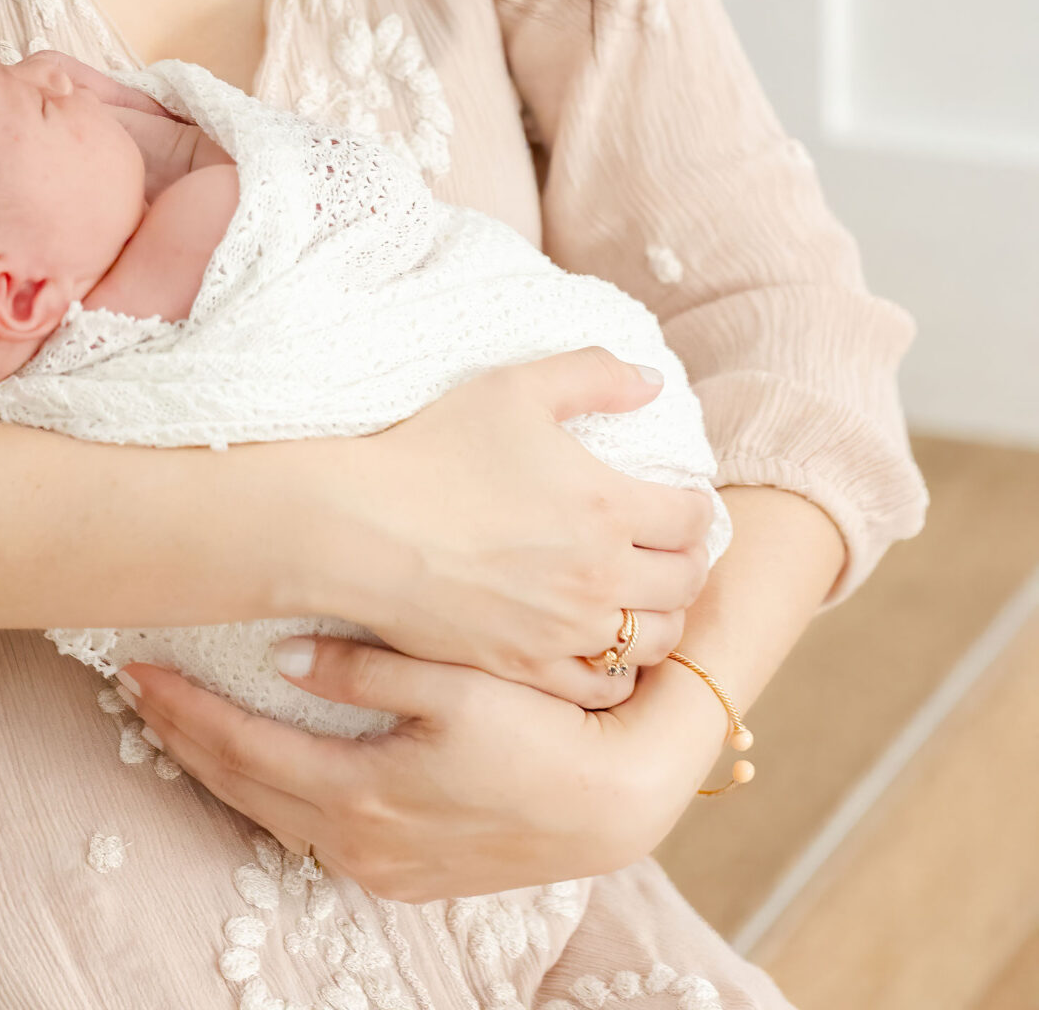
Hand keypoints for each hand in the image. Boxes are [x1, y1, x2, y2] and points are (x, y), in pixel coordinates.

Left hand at [123, 636, 727, 902]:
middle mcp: (356, 843)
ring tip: (180, 721)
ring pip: (270, 814)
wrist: (611, 805)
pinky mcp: (402, 872)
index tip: (140, 668)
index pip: (242, 747)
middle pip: (242, 787)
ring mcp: (378, 866)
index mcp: (358, 797)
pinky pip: (308, 831)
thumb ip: (365, 670)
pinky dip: (269, 791)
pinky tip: (259, 762)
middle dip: (185, 736)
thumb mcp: (455, 685)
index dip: (185, 708)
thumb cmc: (541, 733)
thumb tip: (284, 655)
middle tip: (139, 688)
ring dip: (222, 766)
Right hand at [318, 350, 714, 693]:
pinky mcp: (529, 667)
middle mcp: (600, 577)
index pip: (693, 520)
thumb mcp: (515, 389)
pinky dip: (618, 670)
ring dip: (662, 617)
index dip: (697, 508)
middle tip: (671, 549)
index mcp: (608, 506)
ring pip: (655, 642)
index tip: (683, 503)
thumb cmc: (435, 450)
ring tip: (644, 597)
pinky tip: (604, 645)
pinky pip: (603, 687)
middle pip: (686, 583)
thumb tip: (652, 380)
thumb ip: (592, 375)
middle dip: (688, 562)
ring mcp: (567, 631)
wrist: (364, 528)